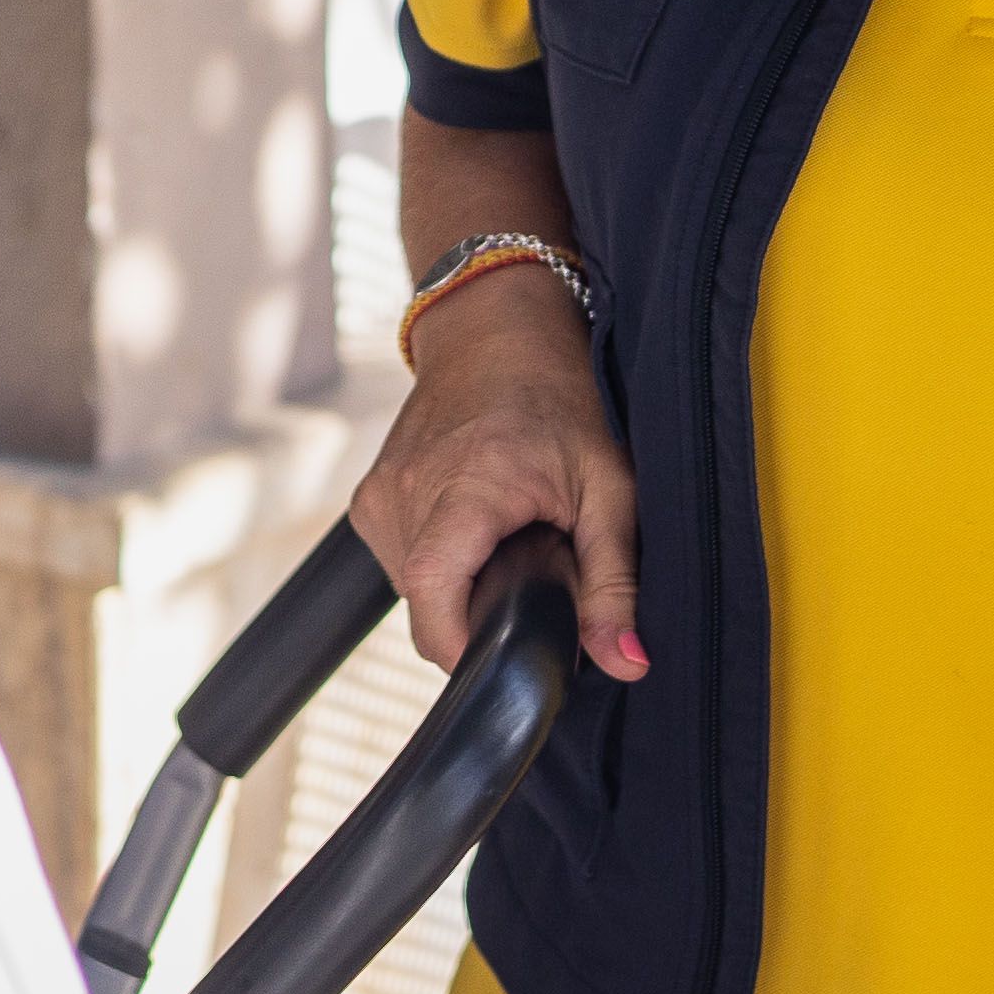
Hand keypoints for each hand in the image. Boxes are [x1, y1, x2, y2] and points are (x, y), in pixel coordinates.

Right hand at [350, 268, 649, 682]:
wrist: (494, 332)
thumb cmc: (558, 397)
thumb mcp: (608, 485)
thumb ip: (615, 579)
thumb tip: (626, 661)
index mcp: (464, 487)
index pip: (432, 597)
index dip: (467, 645)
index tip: (511, 652)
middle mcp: (405, 492)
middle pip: (427, 607)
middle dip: (480, 615)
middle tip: (532, 574)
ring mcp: (377, 496)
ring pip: (412, 593)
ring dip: (459, 590)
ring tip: (504, 544)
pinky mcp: (367, 500)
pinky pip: (400, 565)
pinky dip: (439, 565)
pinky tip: (474, 531)